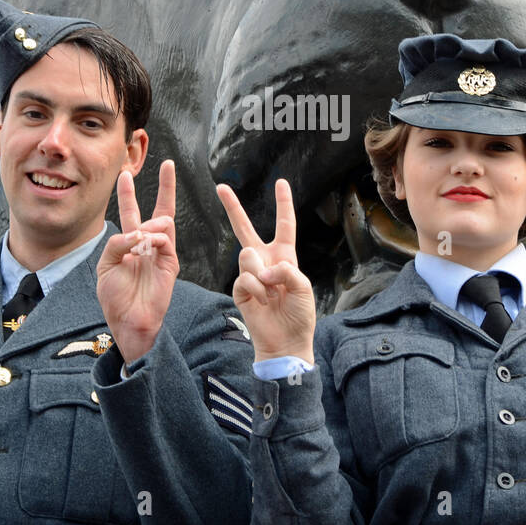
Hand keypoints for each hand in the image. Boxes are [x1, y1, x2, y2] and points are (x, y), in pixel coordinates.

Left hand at [96, 160, 178, 362]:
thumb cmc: (115, 297)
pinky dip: (155, 238)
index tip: (125, 174)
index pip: (131, 212)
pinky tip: (146, 245)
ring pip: (162, 222)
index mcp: (129, 244)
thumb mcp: (105, 265)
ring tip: (139, 240)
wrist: (129, 321)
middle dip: (166, 186)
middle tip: (168, 164)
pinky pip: (166, 240)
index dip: (129, 193)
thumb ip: (116, 243)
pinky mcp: (170, 262)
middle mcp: (147, 244)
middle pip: (160, 209)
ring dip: (148, 226)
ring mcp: (161, 252)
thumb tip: (139, 232)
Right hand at [215, 179, 316, 363]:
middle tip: (221, 187)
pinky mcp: (240, 288)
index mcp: (285, 256)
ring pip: (248, 257)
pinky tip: (262, 302)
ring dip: (262, 275)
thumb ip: (286, 269)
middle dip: (233, 207)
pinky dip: (257, 290)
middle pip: (245, 228)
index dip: (283, 204)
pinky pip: (245, 278)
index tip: (280, 182)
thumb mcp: (303, 287)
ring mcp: (250, 274)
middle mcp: (265, 260)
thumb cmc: (299, 315)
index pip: (284, 225)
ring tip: (271, 294)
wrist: (285, 341)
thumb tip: (263, 268)